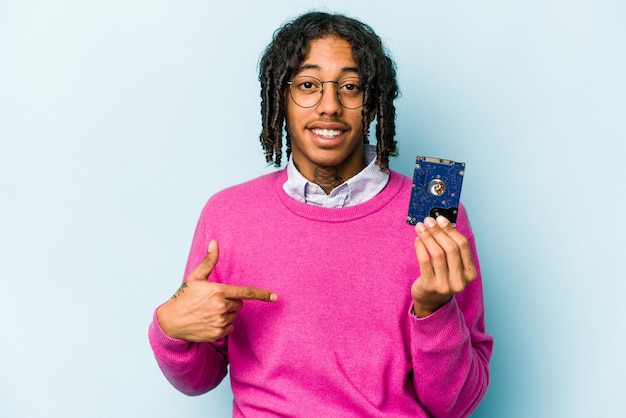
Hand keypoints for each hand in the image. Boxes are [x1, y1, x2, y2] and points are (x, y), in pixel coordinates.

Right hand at [156, 240, 277, 341]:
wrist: (171, 322)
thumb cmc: (184, 297)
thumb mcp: (196, 277)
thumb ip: (209, 261)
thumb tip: (214, 243)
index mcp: (218, 291)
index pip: (246, 292)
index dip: (262, 295)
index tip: (275, 297)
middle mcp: (221, 307)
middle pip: (239, 304)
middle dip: (230, 302)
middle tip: (213, 301)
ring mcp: (220, 321)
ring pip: (234, 316)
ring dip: (226, 314)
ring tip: (209, 312)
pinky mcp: (218, 333)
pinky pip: (230, 328)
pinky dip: (223, 325)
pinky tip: (209, 321)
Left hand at [411, 216, 476, 317]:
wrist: (431, 300)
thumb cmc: (442, 276)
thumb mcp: (452, 265)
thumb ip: (451, 246)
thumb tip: (441, 222)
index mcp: (470, 273)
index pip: (463, 246)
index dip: (451, 230)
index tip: (441, 218)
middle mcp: (460, 281)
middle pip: (450, 248)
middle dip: (438, 231)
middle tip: (428, 220)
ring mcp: (445, 285)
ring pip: (437, 254)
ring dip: (428, 236)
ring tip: (420, 227)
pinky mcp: (429, 286)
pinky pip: (424, 261)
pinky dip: (420, 247)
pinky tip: (417, 239)